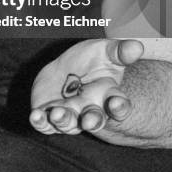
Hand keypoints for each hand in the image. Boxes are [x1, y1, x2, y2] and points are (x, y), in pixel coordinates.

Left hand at [29, 39, 143, 134]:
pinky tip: (35, 115)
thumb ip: (119, 51)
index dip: (119, 106)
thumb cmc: (89, 61)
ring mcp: (70, 115)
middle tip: (89, 120)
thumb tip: (137, 46)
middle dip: (92, 120)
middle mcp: (90, 109)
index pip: (118, 105)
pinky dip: (39, 122)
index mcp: (108, 95)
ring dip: (63, 120)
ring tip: (57, 113)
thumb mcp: (105, 52)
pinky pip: (44, 125)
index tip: (117, 103)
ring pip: (69, 124)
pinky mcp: (49, 118)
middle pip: (95, 119)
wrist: (64, 71)